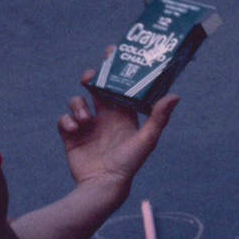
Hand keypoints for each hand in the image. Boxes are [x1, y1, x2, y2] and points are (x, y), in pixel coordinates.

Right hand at [56, 59, 177, 196]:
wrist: (104, 186)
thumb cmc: (129, 164)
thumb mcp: (146, 140)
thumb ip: (159, 118)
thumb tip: (175, 95)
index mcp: (122, 115)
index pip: (118, 86)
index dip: (114, 68)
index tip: (111, 52)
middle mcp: (104, 118)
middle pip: (95, 87)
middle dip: (91, 78)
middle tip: (90, 78)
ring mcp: (87, 127)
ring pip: (77, 102)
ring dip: (78, 105)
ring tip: (85, 120)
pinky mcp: (71, 136)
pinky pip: (64, 120)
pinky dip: (67, 121)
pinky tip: (76, 130)